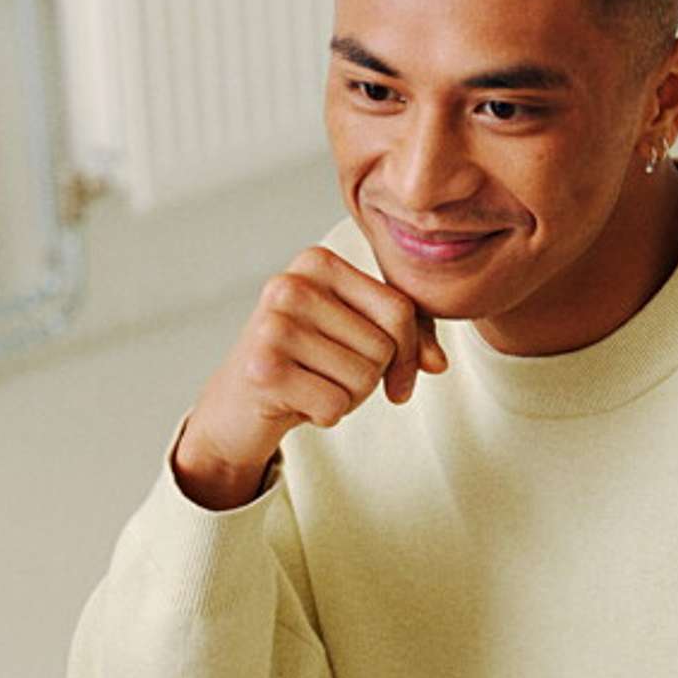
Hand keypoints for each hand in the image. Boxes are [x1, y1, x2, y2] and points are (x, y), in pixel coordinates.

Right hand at [174, 246, 446, 508]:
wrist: (238, 405)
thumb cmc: (308, 363)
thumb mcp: (359, 337)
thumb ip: (408, 338)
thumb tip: (439, 363)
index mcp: (318, 262)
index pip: (400, 308)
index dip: (411, 352)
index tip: (398, 378)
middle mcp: (290, 285)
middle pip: (384, 346)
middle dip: (371, 376)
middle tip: (331, 375)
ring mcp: (272, 326)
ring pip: (364, 377)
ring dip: (349, 397)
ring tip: (314, 385)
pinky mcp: (262, 370)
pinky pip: (335, 405)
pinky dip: (327, 415)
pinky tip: (299, 403)